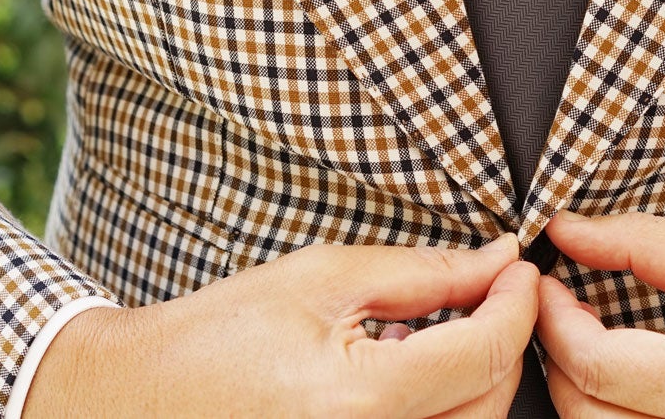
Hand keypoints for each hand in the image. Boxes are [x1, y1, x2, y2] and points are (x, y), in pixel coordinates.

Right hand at [22, 231, 538, 418]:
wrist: (145, 400)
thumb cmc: (222, 332)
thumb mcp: (323, 277)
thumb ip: (423, 274)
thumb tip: (498, 261)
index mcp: (360, 401)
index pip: (486, 351)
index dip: (517, 299)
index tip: (519, 263)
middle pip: (492, 399)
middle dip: (503, 337)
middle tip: (486, 287)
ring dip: (477, 377)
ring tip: (437, 330)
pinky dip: (445, 409)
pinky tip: (410, 374)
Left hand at [532, 210, 664, 417]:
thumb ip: (647, 246)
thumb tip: (566, 231)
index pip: (595, 364)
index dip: (552, 317)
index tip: (546, 278)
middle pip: (584, 415)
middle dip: (555, 356)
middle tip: (558, 305)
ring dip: (577, 392)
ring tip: (587, 339)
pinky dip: (611, 416)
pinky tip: (620, 380)